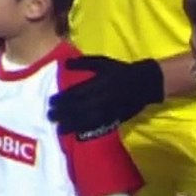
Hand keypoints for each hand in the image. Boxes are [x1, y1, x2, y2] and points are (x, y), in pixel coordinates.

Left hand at [48, 56, 163, 135]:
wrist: (145, 83)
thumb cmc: (121, 71)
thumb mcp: (102, 62)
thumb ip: (83, 63)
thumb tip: (64, 63)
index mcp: (98, 84)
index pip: (76, 93)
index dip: (62, 99)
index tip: (50, 102)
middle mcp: (101, 99)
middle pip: (78, 108)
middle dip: (63, 113)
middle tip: (50, 116)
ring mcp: (108, 110)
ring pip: (87, 120)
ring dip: (72, 124)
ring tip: (58, 128)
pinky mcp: (114, 118)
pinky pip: (98, 126)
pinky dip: (85, 130)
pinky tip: (76, 132)